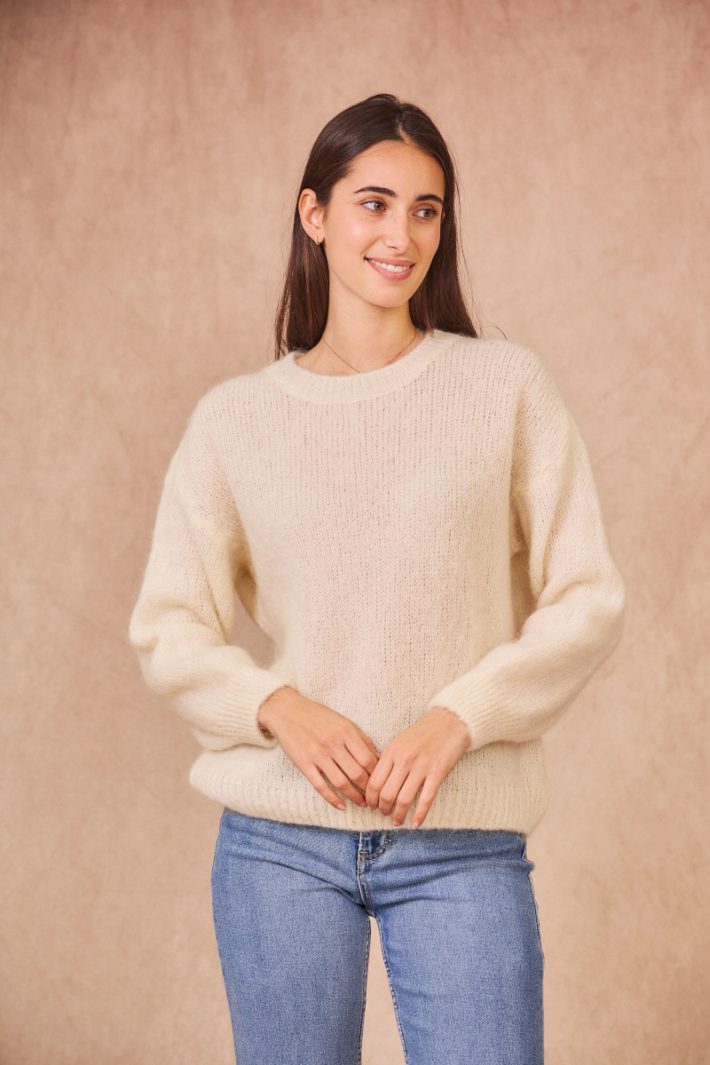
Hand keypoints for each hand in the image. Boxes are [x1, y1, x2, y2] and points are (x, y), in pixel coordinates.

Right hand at [258, 687, 381, 812]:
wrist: (287, 711)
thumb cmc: (319, 716)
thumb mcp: (343, 722)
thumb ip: (361, 739)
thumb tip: (380, 759)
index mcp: (346, 731)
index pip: (368, 759)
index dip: (378, 775)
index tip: (382, 784)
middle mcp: (333, 743)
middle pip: (357, 773)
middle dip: (369, 790)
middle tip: (375, 799)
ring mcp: (317, 754)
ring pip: (341, 782)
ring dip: (354, 797)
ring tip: (362, 804)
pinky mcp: (303, 763)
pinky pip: (320, 786)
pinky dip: (333, 799)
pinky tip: (342, 806)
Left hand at [365, 706, 470, 828]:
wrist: (450, 721)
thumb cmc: (424, 732)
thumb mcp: (400, 741)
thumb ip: (389, 760)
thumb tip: (377, 783)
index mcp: (392, 751)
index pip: (374, 782)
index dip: (370, 798)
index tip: (371, 806)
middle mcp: (404, 759)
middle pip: (386, 793)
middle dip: (382, 808)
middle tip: (383, 814)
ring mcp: (421, 767)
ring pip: (403, 800)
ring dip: (398, 815)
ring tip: (397, 820)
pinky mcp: (437, 773)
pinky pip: (426, 800)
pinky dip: (419, 815)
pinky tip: (415, 824)